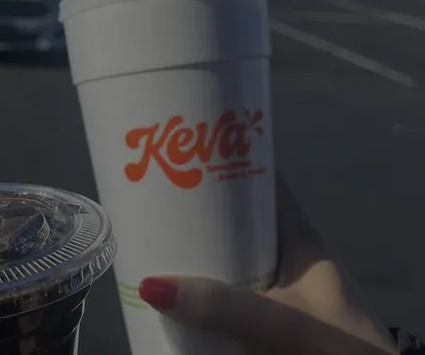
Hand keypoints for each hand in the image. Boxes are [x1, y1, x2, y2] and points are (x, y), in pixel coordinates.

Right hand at [138, 175, 397, 354]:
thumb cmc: (339, 350)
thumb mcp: (285, 323)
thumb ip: (225, 307)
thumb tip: (151, 285)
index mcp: (299, 241)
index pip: (260, 182)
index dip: (222, 161)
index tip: (177, 151)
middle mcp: (286, 261)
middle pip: (233, 223)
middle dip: (192, 215)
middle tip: (147, 205)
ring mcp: (277, 294)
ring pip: (225, 262)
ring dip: (192, 257)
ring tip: (147, 247)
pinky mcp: (267, 325)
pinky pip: (223, 297)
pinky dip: (198, 294)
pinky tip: (170, 298)